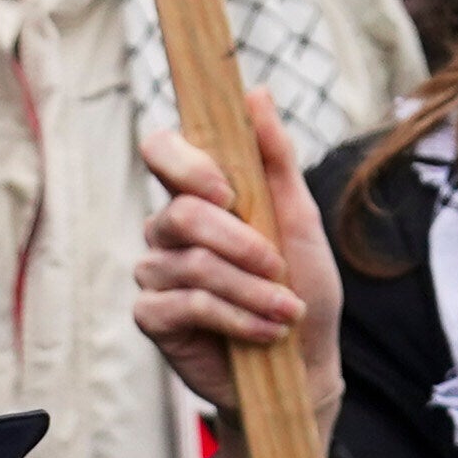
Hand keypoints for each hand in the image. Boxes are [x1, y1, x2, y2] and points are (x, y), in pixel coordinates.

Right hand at [131, 91, 341, 457]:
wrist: (305, 364)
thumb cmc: (302, 286)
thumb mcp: (300, 219)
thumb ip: (275, 159)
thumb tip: (256, 92)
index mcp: (200, 195)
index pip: (162, 150)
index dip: (186, 163)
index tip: (228, 190)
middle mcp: (168, 228)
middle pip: (181, 212)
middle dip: (241, 242)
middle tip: (278, 266)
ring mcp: (156, 273)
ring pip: (191, 265)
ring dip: (251, 291)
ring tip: (285, 312)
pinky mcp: (153, 318)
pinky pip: (186, 306)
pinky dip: (236, 319)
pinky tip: (265, 333)